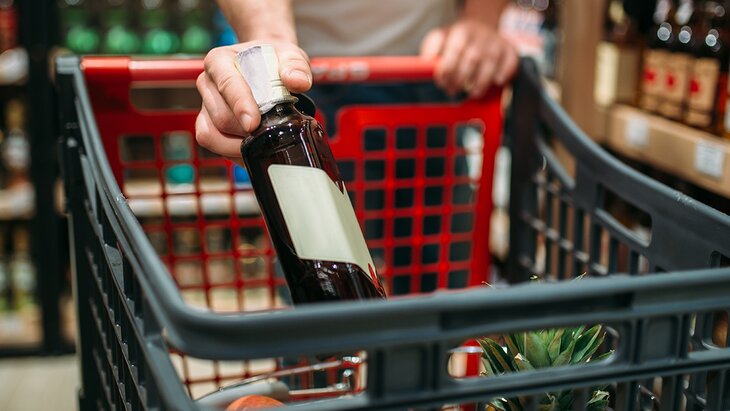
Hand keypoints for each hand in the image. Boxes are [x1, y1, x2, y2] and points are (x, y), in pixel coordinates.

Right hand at [195, 41, 311, 157]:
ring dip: (239, 145)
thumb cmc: (273, 61)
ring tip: (264, 143)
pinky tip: (254, 150)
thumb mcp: (290, 56)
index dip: (240, 105)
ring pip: (213, 136)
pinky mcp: (208, 125)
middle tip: (272, 133)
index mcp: (220, 61)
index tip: (253, 123)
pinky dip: (233, 152)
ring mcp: (207, 107)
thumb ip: (296, 65)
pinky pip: (214, 145)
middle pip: (221, 117)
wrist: (268, 66)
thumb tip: (297, 81)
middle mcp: (208, 84)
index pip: (226, 84)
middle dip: (246, 131)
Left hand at [420, 19, 517, 97]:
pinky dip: (505, 72)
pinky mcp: (510, 49)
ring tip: (472, 93)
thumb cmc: (457, 40)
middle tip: (452, 91)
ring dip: (481, 81)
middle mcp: (480, 35)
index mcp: (461, 31)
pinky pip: (511, 61)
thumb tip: (425, 63)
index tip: (441, 82)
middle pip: (472, 58)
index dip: (447, 69)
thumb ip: (431, 49)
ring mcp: (496, 42)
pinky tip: (497, 82)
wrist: (481, 27)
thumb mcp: (440, 38)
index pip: (454, 51)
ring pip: (491, 61)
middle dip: (461, 78)